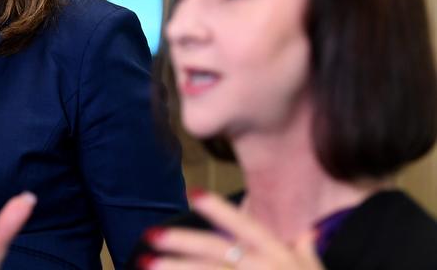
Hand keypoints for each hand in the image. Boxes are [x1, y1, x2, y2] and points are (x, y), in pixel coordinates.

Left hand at [139, 191, 323, 269]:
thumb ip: (307, 251)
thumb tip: (309, 231)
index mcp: (279, 256)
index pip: (246, 226)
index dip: (218, 210)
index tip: (191, 191)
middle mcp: (264, 269)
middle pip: (217, 252)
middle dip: (182, 242)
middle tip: (151, 234)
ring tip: (145, 264)